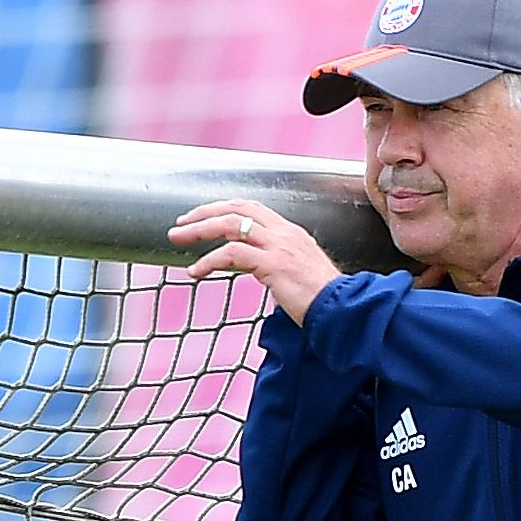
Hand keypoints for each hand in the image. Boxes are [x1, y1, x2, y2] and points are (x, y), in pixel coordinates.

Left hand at [170, 198, 341, 321]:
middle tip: (179, 224)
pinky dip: (209, 260)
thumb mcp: (298, 274)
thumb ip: (277, 266)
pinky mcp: (274, 265)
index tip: (200, 217)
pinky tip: (195, 271)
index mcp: (291, 233)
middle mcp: (285, 233)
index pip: (252, 208)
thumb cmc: (322, 301)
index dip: (223, 208)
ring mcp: (280, 247)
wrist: (344, 312)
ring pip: (230, 225)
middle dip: (204, 212)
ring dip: (199, 230)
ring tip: (176, 239)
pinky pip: (233, 254)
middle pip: (237, 208)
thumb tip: (257, 270)